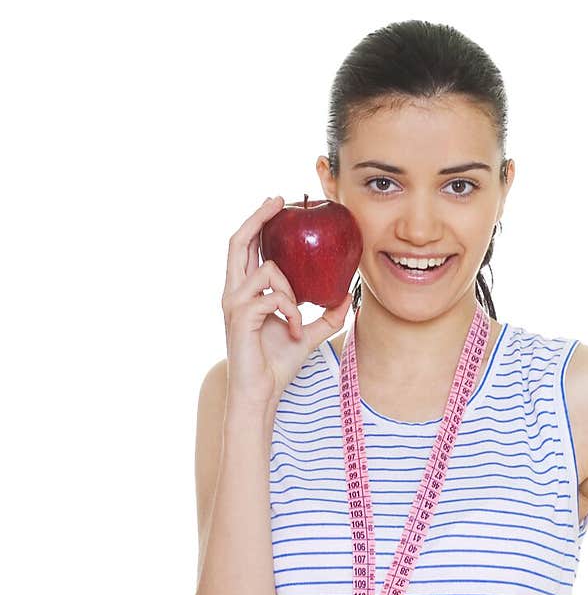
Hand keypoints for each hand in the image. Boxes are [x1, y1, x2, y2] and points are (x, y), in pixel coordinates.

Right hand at [221, 195, 351, 410]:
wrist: (261, 394)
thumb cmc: (277, 365)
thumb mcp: (308, 334)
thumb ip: (325, 315)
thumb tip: (346, 298)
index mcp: (245, 292)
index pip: (246, 248)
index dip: (258, 223)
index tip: (278, 206)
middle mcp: (234, 292)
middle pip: (238, 242)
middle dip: (257, 217)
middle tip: (278, 200)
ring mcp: (234, 303)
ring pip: (267, 271)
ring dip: (291, 291)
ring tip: (298, 318)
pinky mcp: (240, 317)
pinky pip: (273, 298)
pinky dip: (291, 312)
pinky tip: (295, 330)